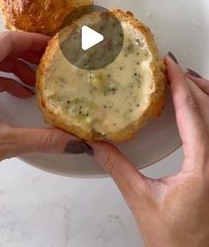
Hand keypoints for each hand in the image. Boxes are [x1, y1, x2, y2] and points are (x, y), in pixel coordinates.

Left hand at [0, 30, 90, 180]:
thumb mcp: (0, 143)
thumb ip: (40, 140)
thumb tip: (74, 142)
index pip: (4, 41)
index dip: (30, 40)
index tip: (51, 46)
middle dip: (22, 51)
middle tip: (45, 61)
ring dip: (12, 65)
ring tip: (34, 80)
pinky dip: (2, 78)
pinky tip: (19, 93)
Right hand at [93, 56, 208, 246]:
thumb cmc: (177, 242)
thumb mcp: (141, 200)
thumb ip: (117, 168)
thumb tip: (95, 145)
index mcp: (203, 166)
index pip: (192, 112)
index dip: (179, 84)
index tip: (169, 65)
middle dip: (192, 82)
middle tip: (171, 68)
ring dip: (202, 94)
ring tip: (182, 80)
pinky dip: (205, 110)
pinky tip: (193, 108)